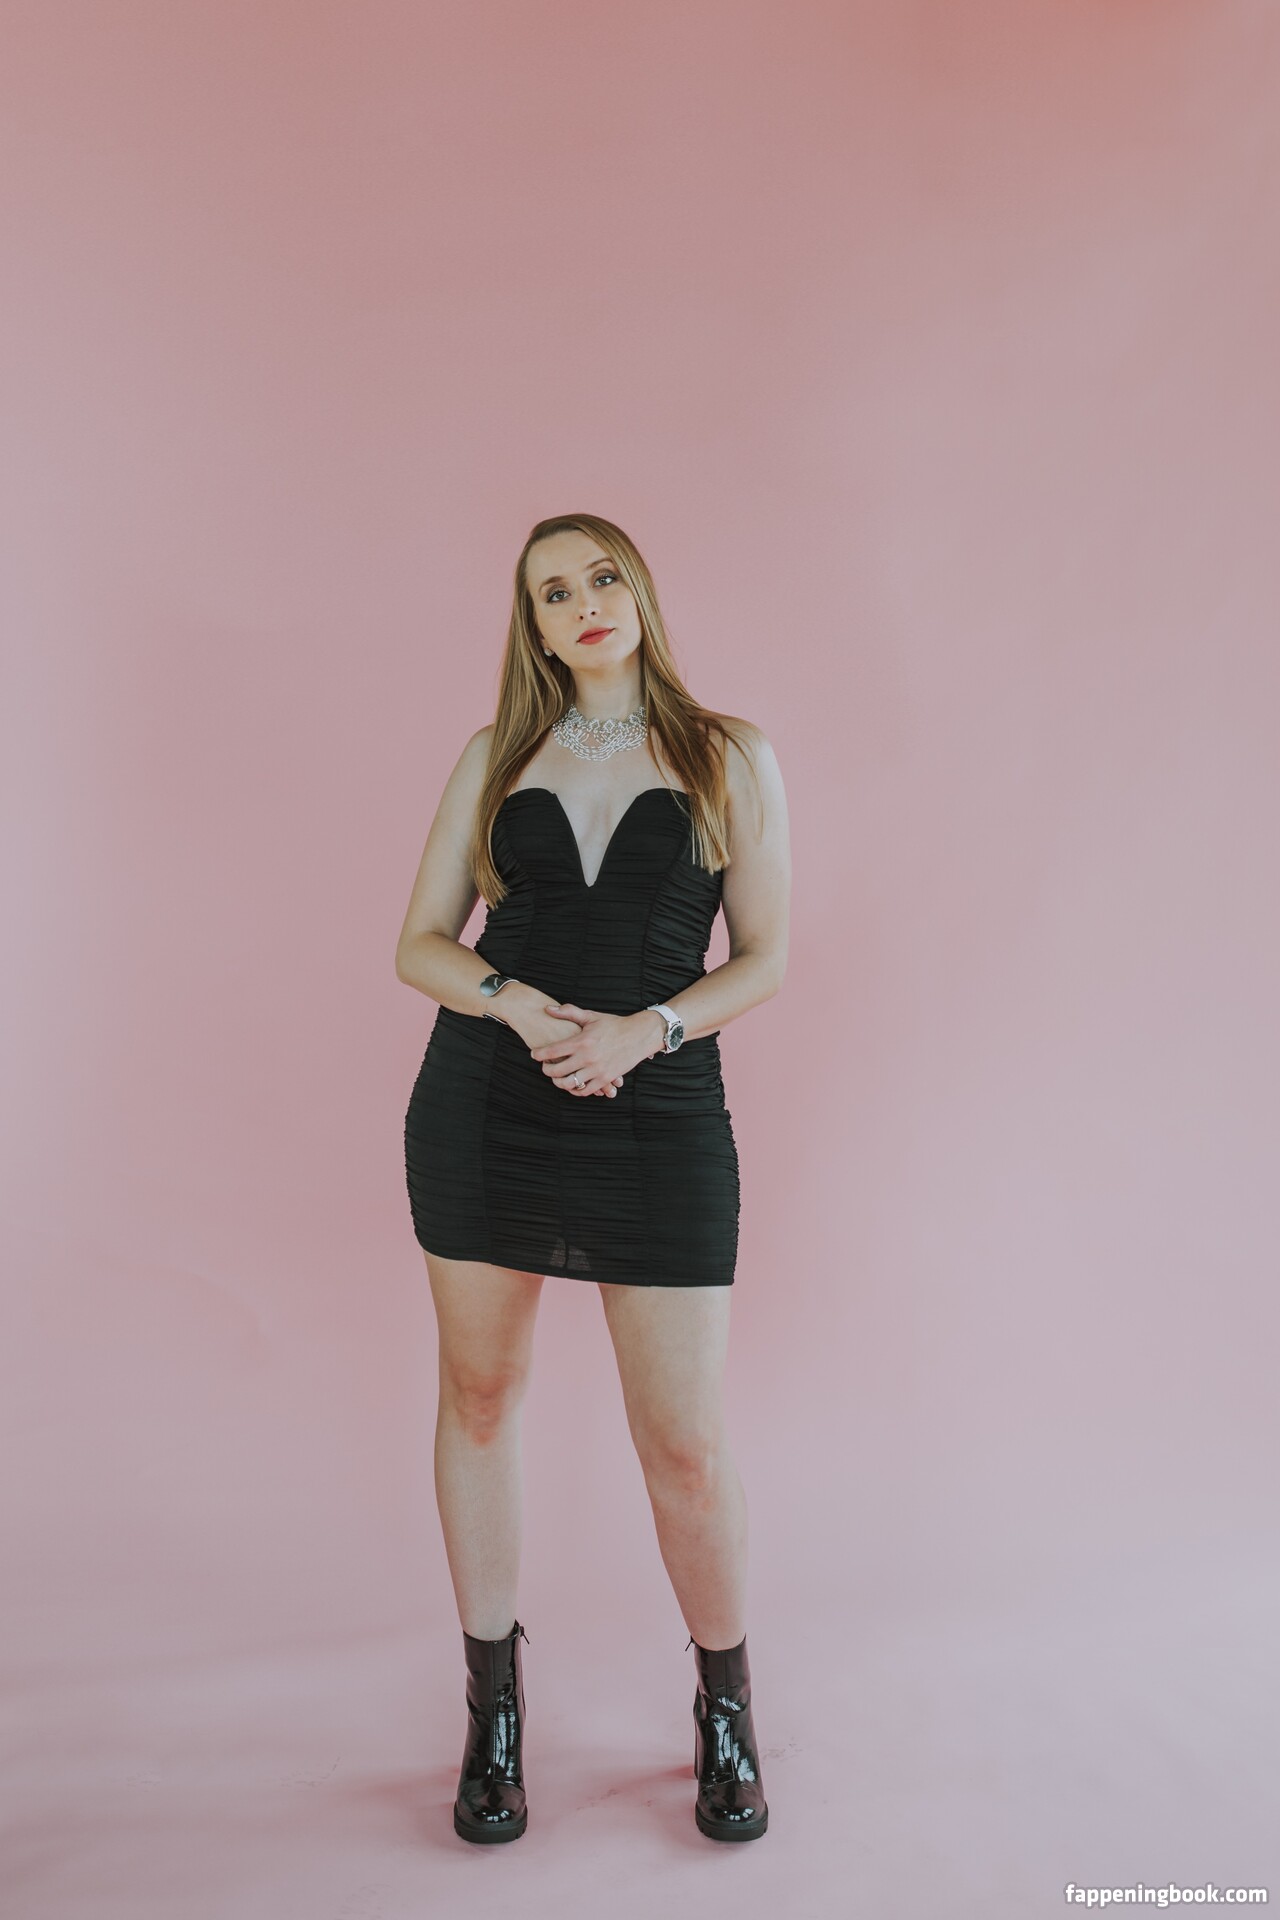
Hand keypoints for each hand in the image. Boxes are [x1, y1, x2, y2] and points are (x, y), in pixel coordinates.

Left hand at [529, 1002, 659, 1097]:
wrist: (639, 1035)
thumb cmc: (614, 1024)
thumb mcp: (591, 1016)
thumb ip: (568, 1012)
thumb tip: (547, 1008)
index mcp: (582, 1041)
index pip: (552, 1051)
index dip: (539, 1054)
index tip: (534, 1054)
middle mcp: (588, 1057)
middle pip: (557, 1071)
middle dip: (546, 1070)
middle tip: (544, 1067)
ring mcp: (597, 1070)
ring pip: (569, 1084)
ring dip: (559, 1083)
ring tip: (557, 1077)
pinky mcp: (606, 1079)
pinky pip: (585, 1091)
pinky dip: (575, 1090)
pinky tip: (572, 1084)